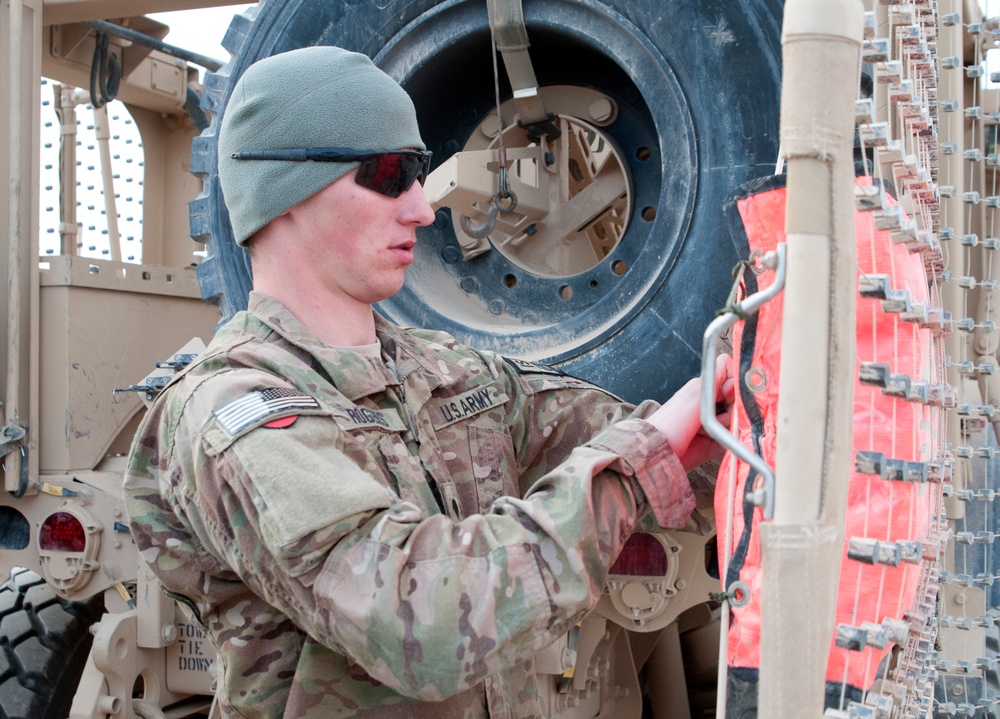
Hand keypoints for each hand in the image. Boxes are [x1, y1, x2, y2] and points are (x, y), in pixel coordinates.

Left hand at [646, 354, 734, 469]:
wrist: (661, 452)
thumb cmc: (672, 420)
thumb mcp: (697, 392)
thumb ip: (719, 376)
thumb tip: (744, 372)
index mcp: (709, 387)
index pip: (736, 376)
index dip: (735, 384)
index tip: (725, 395)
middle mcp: (716, 402)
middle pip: (743, 399)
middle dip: (733, 409)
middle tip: (716, 416)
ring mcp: (719, 422)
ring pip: (742, 419)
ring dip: (729, 426)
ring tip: (708, 431)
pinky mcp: (722, 442)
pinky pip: (739, 438)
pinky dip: (731, 440)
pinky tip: (715, 441)